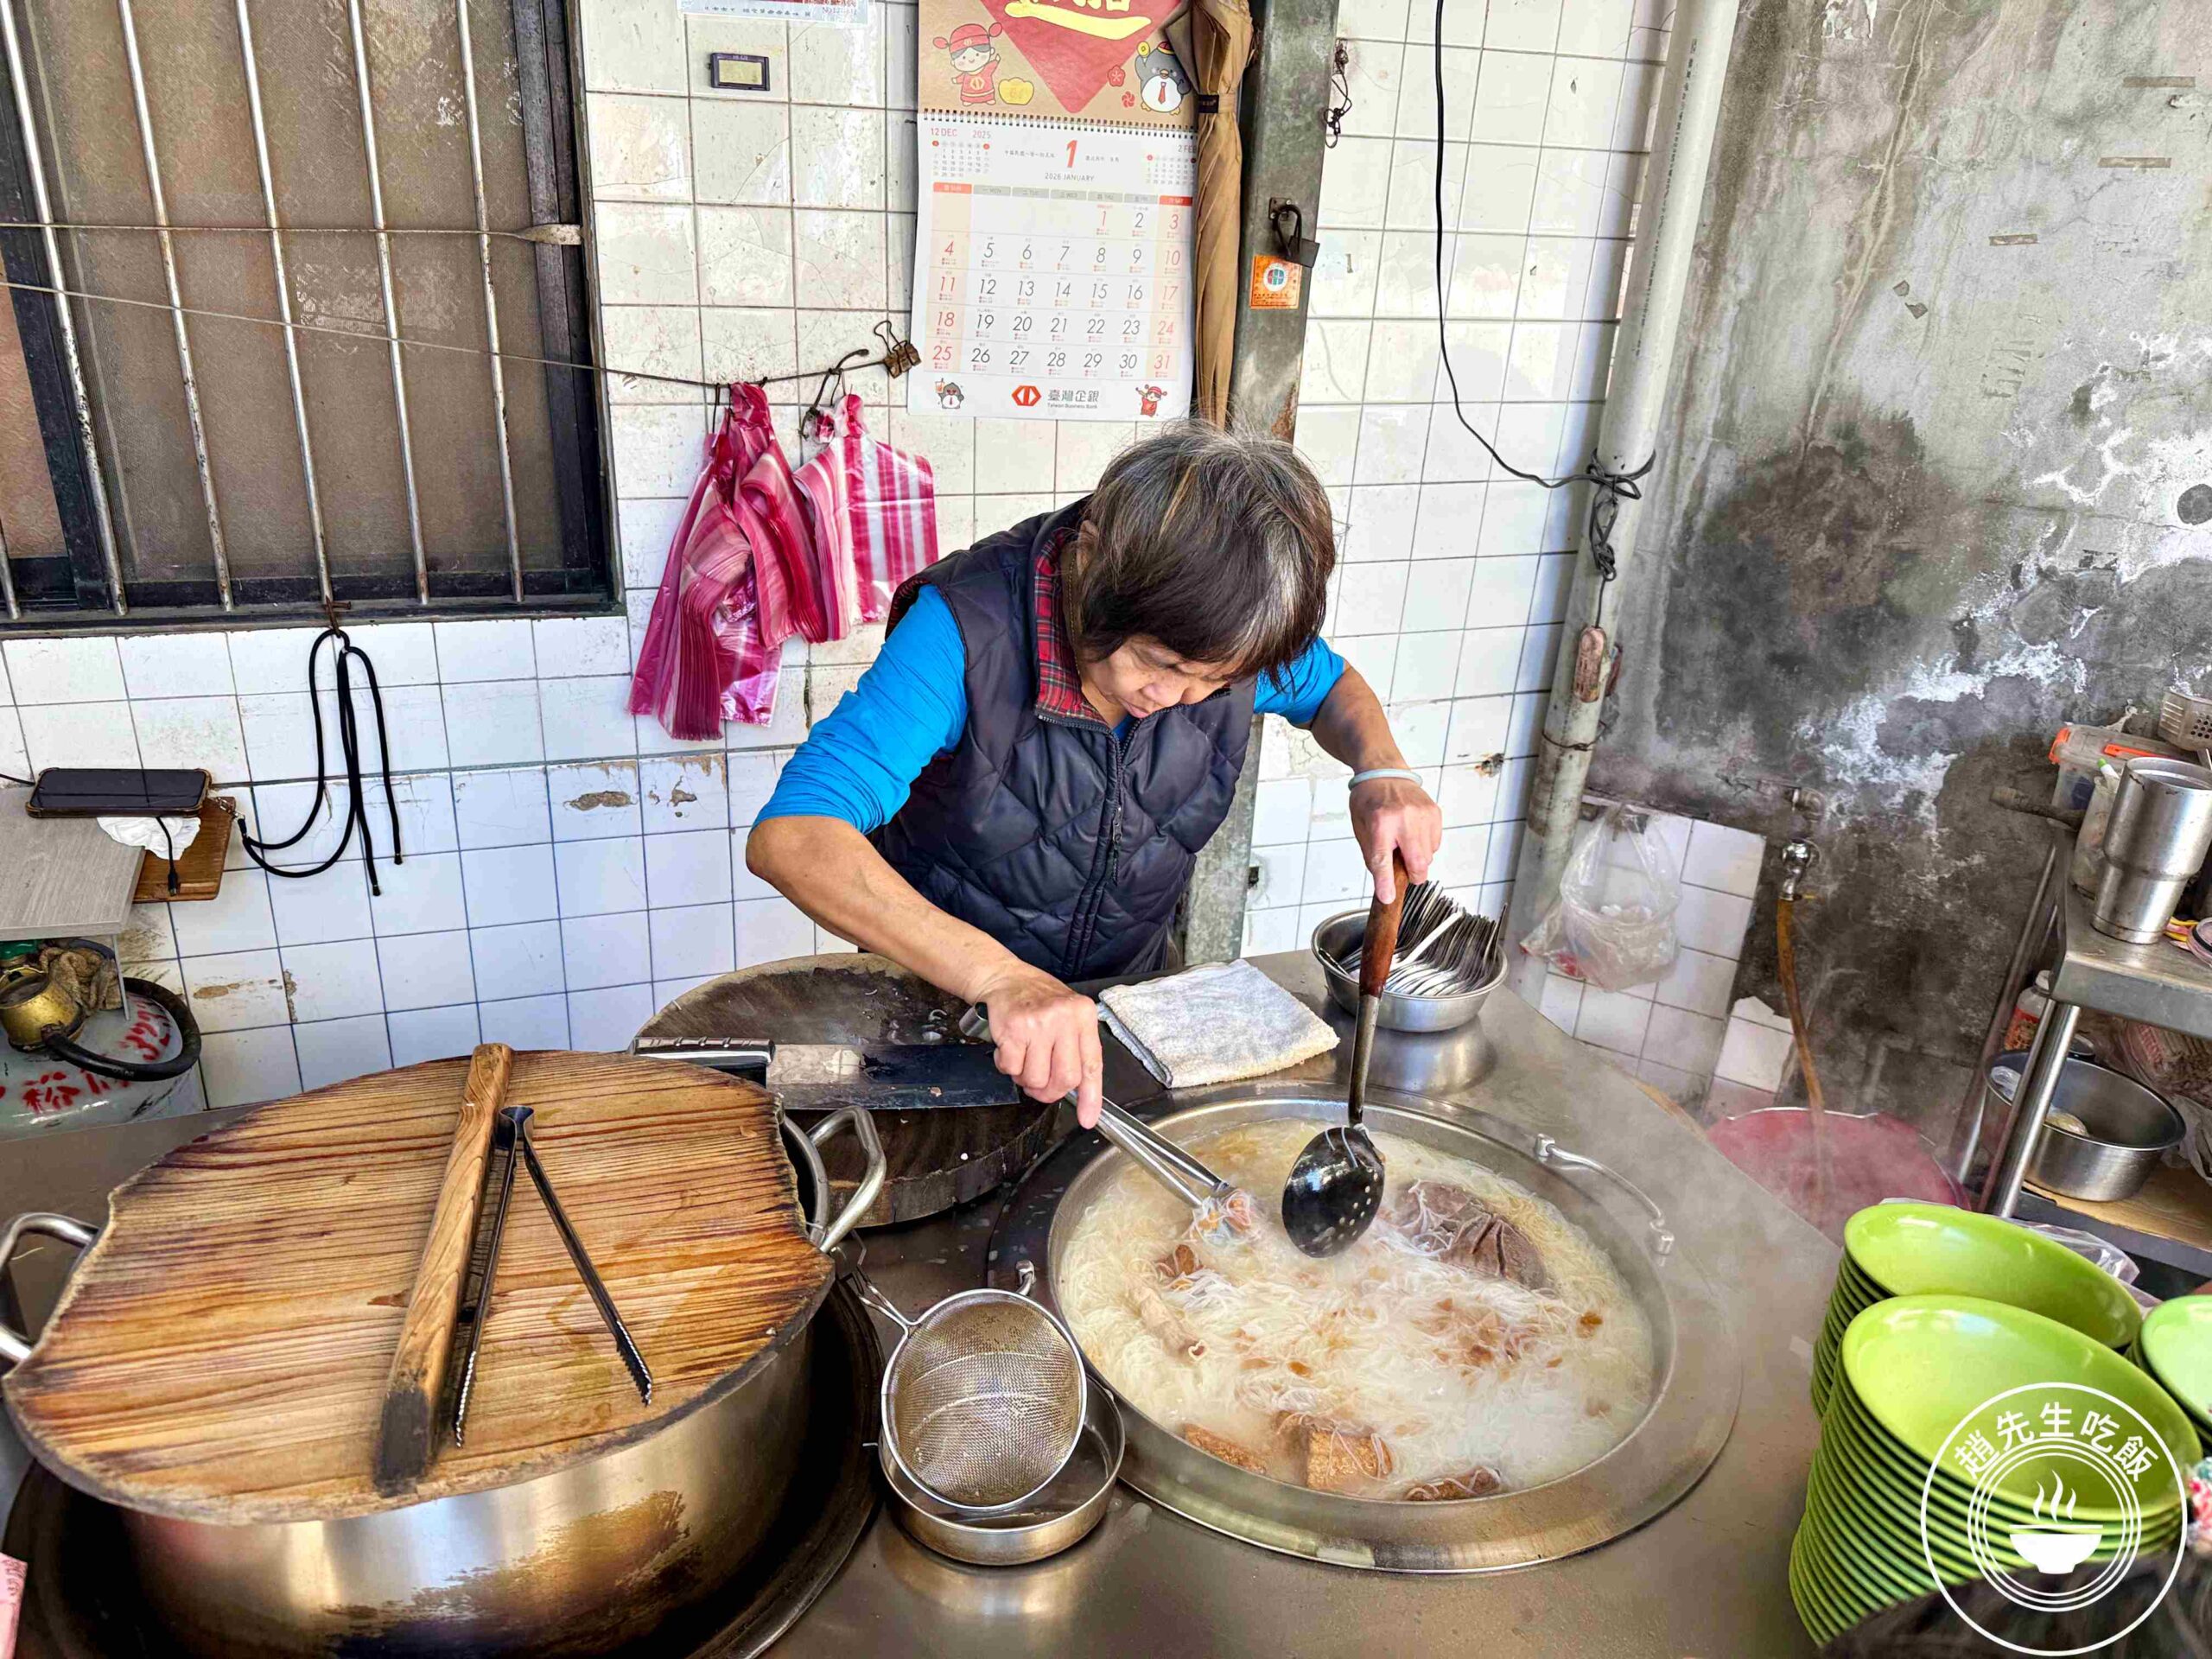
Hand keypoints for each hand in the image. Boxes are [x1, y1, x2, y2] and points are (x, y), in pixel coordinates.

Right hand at [971, 964, 1103, 1126]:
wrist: (1005, 977)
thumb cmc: (1038, 1000)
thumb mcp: (1068, 1015)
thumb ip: (1077, 1049)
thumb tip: (1081, 1095)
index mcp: (1083, 1015)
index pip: (1092, 1065)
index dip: (1090, 1097)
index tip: (1087, 1119)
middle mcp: (1064, 1018)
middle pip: (1064, 1079)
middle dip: (1049, 1090)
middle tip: (1040, 1083)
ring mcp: (1038, 1024)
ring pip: (1035, 1079)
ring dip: (1025, 1078)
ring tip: (1023, 1057)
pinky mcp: (1013, 1029)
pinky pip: (1011, 1069)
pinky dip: (1007, 1066)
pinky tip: (1009, 1049)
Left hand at [1350, 775, 1443, 902]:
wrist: (1384, 772)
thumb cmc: (1369, 799)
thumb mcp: (1361, 828)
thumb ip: (1373, 856)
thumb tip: (1386, 883)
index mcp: (1380, 821)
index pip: (1383, 859)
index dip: (1385, 883)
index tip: (1388, 898)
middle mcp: (1404, 817)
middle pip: (1417, 863)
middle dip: (1413, 876)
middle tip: (1406, 874)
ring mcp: (1423, 815)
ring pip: (1428, 857)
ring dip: (1417, 859)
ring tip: (1404, 843)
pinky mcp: (1435, 813)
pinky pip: (1435, 844)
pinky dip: (1425, 846)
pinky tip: (1413, 834)